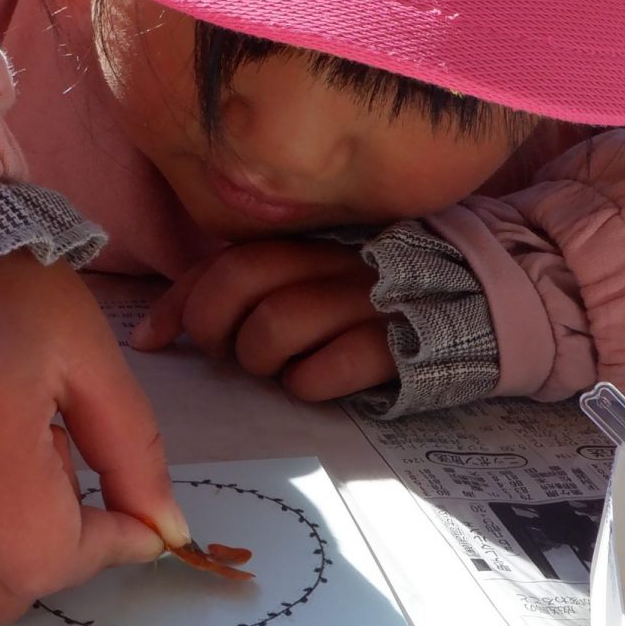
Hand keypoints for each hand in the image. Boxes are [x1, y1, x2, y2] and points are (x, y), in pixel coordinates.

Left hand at [131, 241, 392, 401]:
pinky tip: (318, 381)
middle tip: (228, 352)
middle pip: (241, 280)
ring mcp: (365, 298)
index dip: (180, 302)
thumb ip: (232, 291)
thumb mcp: (303, 281)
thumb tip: (150, 335)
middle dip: (215, 326)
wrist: (474, 303)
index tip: (154, 339)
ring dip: (262, 359)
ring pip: (274, 325)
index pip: (223, 260)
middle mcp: (332, 260)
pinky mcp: (395, 343)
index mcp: (306, 241)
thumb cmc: (365, 301)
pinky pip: (325, 369)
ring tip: (280, 366)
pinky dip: (308, 384)